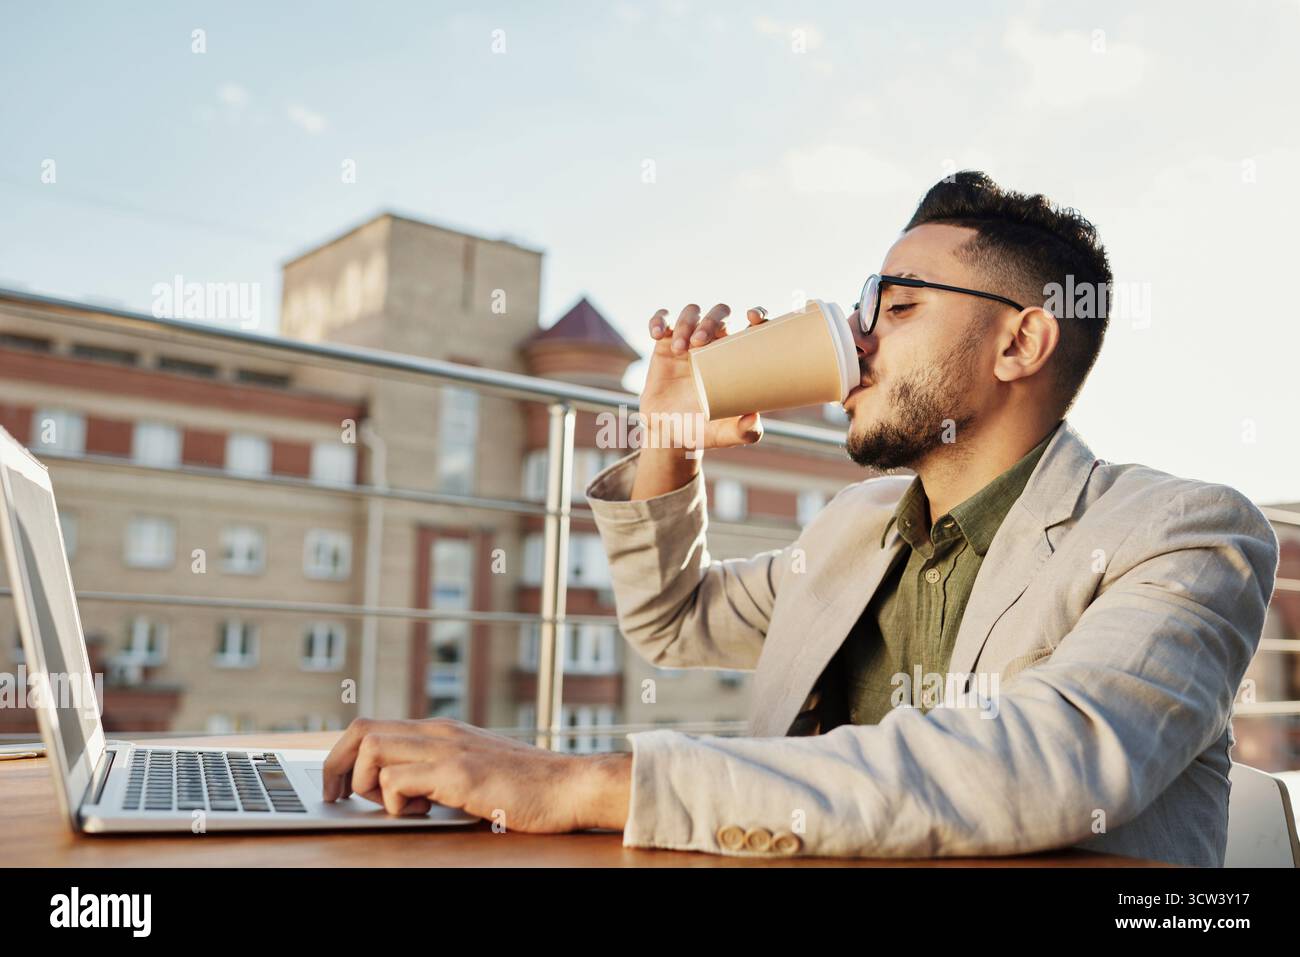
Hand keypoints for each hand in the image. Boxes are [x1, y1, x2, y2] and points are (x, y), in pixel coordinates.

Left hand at [320, 717, 631, 832]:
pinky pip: (400, 781)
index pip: (372, 726)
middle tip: (339, 798)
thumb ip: (441, 771)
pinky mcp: (460, 774)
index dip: (342, 755)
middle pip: (361, 729)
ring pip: (373, 749)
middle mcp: (440, 732)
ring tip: (399, 806)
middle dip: (336, 766)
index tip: (337, 786)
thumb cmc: (527, 786)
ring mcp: (449, 750)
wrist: (570, 786)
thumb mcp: (475, 769)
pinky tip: (427, 813)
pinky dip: (398, 803)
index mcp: (441, 731)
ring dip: (370, 785)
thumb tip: (401, 789)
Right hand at [642, 303, 769, 450]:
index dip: (758, 313)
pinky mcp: (665, 344)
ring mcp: (689, 342)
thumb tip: (754, 418)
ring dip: (686, 323)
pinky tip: (657, 333)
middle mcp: (715, 344)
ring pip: (692, 312)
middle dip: (711, 320)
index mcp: (736, 358)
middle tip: (700, 342)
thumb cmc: (704, 430)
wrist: (669, 434)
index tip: (753, 318)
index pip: (752, 325)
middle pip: (719, 313)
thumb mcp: (726, 434)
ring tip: (678, 349)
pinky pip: (663, 320)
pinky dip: (659, 319)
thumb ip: (745, 431)